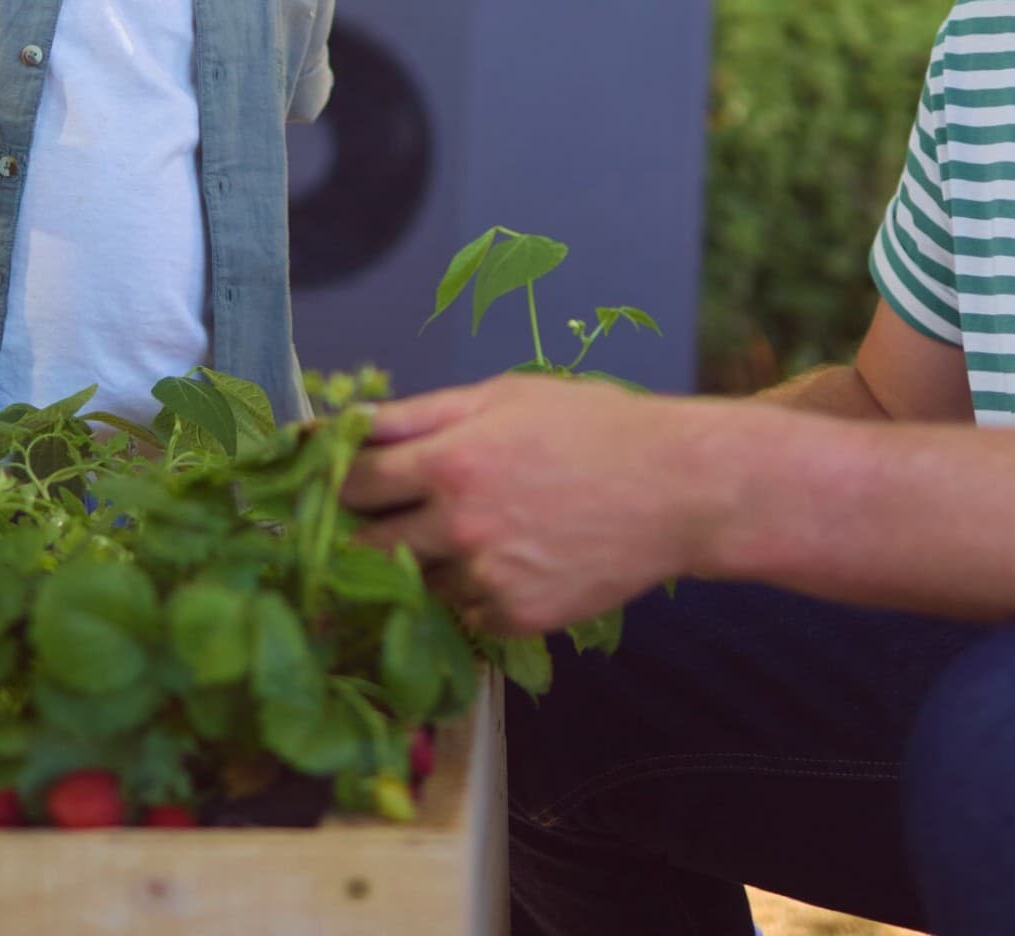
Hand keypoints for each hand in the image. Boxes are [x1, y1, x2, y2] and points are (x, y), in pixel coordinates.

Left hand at [341, 374, 707, 635]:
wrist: (676, 488)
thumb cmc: (593, 426)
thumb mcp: (505, 396)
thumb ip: (420, 414)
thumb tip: (349, 422)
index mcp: (449, 461)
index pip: (352, 482)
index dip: (338, 479)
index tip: (341, 479)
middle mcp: (457, 527)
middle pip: (366, 544)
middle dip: (364, 528)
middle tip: (384, 514)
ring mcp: (485, 580)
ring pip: (413, 582)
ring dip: (421, 561)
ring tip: (466, 530)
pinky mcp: (514, 618)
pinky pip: (462, 612)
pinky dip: (469, 591)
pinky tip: (506, 558)